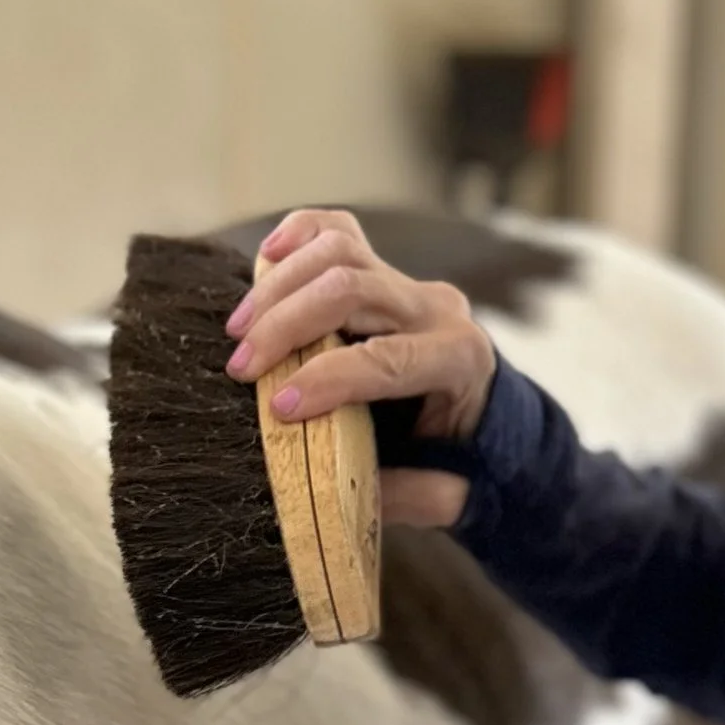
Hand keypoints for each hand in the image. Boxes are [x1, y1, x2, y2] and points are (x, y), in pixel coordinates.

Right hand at [225, 208, 497, 532]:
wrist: (484, 417)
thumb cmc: (458, 459)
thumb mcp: (447, 491)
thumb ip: (408, 494)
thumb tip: (343, 491)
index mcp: (460, 361)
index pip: (386, 358)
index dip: (326, 380)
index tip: (277, 409)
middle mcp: (437, 310)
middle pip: (352, 288)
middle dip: (287, 326)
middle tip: (240, 369)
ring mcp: (409, 283)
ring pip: (340, 250)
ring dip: (279, 286)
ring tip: (240, 330)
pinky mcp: (382, 269)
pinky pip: (339, 230)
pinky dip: (298, 233)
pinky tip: (266, 257)